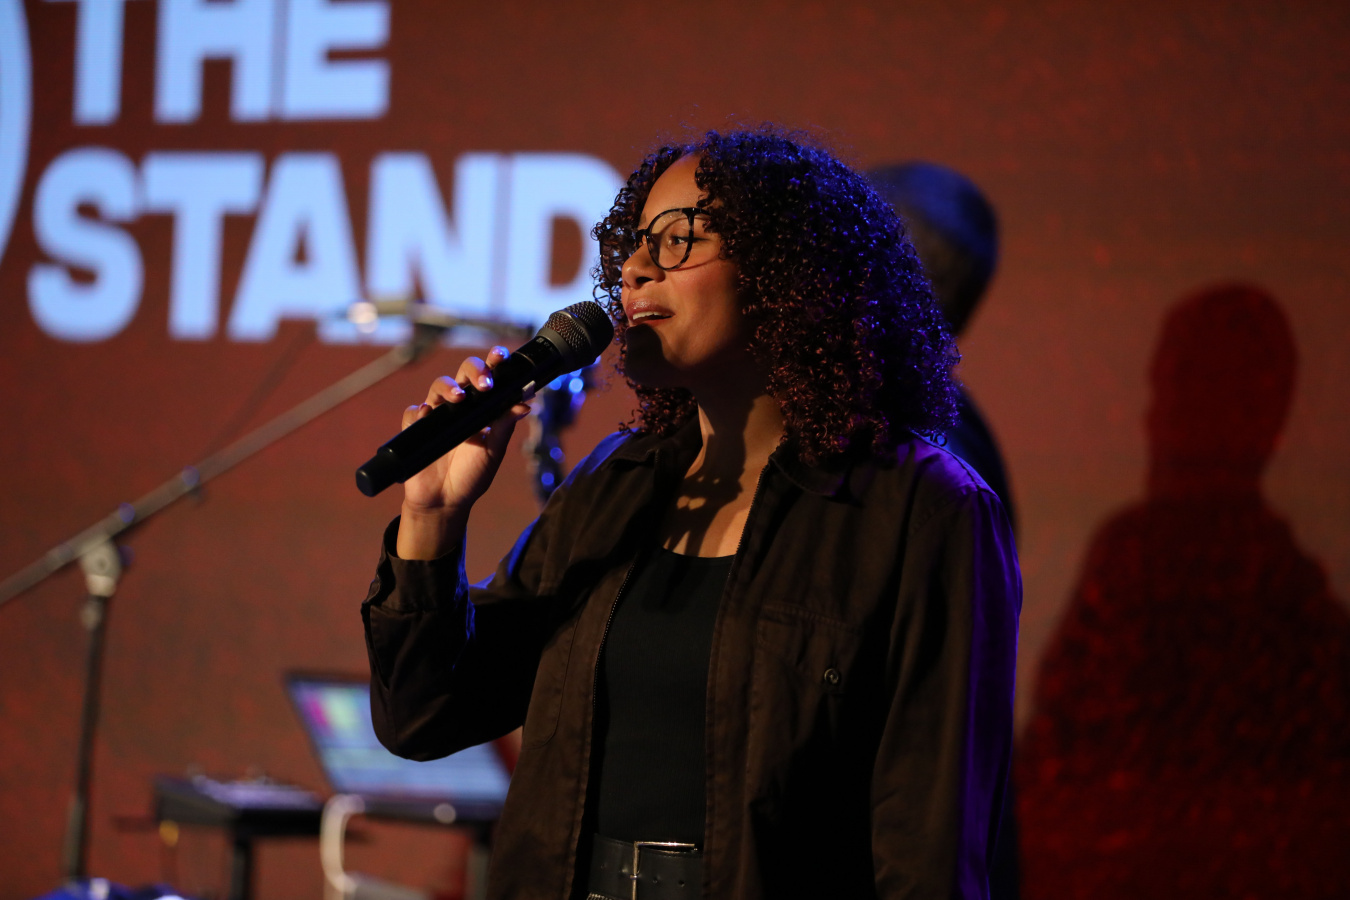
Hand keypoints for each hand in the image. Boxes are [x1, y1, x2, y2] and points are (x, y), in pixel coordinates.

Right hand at [395, 347, 531, 558]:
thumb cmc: (472, 475)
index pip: (487, 378)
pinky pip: (414, 412)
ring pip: (438, 386)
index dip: (493, 363)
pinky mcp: (416, 429)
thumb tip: (525, 403)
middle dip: (474, 371)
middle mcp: (459, 406)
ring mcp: (437, 415)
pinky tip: (428, 414)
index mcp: (481, 408)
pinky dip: (420, 411)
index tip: (500, 356)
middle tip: (485, 383)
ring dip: (448, 387)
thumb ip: (505, 426)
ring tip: (459, 398)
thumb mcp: (493, 452)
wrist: (446, 501)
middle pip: (463, 374)